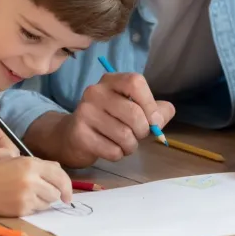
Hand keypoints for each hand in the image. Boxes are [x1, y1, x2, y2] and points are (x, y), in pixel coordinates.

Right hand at [0, 157, 72, 216]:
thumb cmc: (0, 170)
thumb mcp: (21, 161)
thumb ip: (43, 166)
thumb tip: (60, 171)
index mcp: (33, 164)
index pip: (60, 177)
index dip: (67, 187)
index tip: (67, 195)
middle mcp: (31, 179)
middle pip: (56, 192)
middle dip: (53, 194)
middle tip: (44, 192)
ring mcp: (26, 195)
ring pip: (47, 203)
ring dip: (43, 201)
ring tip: (28, 194)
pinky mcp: (21, 208)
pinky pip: (36, 210)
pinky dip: (32, 206)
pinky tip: (21, 199)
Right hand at [55, 72, 174, 166]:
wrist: (72, 136)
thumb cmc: (109, 120)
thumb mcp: (133, 109)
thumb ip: (155, 110)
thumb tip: (162, 116)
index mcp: (111, 81)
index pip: (135, 83)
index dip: (149, 103)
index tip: (153, 120)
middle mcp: (95, 91)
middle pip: (134, 113)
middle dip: (143, 131)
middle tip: (137, 135)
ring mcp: (85, 112)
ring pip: (124, 135)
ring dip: (130, 146)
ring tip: (123, 144)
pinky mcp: (80, 134)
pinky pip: (112, 150)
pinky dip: (117, 154)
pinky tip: (109, 148)